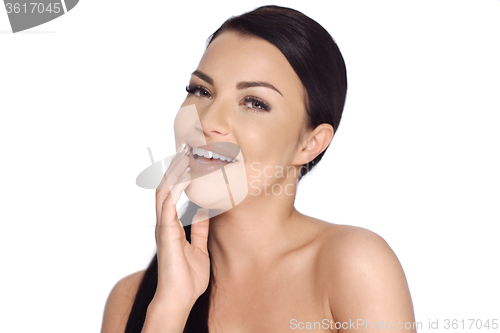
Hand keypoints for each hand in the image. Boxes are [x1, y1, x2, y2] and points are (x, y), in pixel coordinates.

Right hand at [152, 143, 210, 309]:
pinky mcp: (166, 233)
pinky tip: (185, 176)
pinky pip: (168, 204)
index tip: (190, 158)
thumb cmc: (188, 278)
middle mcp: (165, 223)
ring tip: (184, 154)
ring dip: (174, 172)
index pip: (173, 193)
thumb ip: (200, 229)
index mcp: (172, 226)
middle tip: (186, 147)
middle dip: (175, 167)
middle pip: (166, 187)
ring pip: (164, 191)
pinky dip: (176, 188)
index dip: (180, 175)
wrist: (179, 298)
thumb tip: (205, 211)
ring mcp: (164, 227)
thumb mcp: (200, 248)